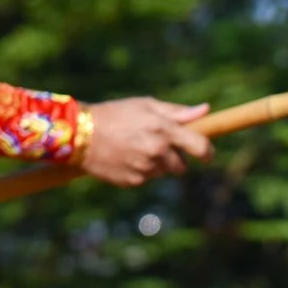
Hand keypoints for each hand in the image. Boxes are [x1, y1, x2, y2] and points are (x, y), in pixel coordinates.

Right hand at [79, 98, 212, 185]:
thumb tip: (206, 111)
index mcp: (164, 131)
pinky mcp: (133, 181)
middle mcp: (157, 152)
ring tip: (135, 148)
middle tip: (155, 145)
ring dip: (157, 164)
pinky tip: (125, 158)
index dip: (207, 153)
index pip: (201, 148)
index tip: (207, 154)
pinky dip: (140, 171)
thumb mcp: (146, 105)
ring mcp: (145, 169)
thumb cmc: (116, 114)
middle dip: (175, 158)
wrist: (80, 133)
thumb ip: (177, 112)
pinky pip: (146, 179)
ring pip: (163, 173)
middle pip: (182, 166)